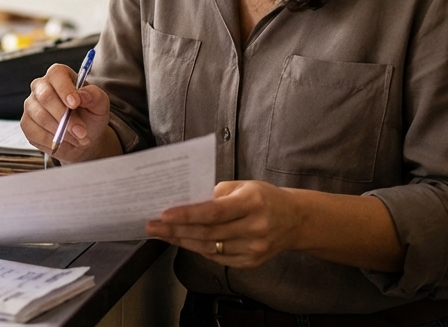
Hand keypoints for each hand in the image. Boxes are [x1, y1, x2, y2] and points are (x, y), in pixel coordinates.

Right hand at [20, 62, 111, 162]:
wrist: (82, 137)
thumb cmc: (90, 116)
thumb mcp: (100, 105)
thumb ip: (95, 96)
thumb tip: (83, 95)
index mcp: (59, 75)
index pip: (56, 74)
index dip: (64, 88)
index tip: (75, 103)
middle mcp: (41, 86)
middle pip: (45, 96)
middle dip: (64, 116)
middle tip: (80, 131)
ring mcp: (31, 104)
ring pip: (41, 116)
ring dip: (62, 131)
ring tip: (78, 138)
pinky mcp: (26, 123)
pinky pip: (35, 132)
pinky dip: (52, 140)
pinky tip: (64, 141)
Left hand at [145, 180, 301, 268]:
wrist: (295, 220)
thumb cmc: (264, 198)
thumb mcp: (243, 185)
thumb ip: (215, 193)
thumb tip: (185, 200)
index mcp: (252, 203)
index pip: (214, 211)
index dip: (187, 214)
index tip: (164, 214)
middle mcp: (255, 227)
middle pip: (207, 232)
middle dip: (175, 229)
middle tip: (152, 225)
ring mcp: (254, 248)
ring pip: (209, 248)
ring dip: (182, 241)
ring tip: (162, 233)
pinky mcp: (251, 262)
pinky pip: (217, 257)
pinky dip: (197, 249)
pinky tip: (182, 241)